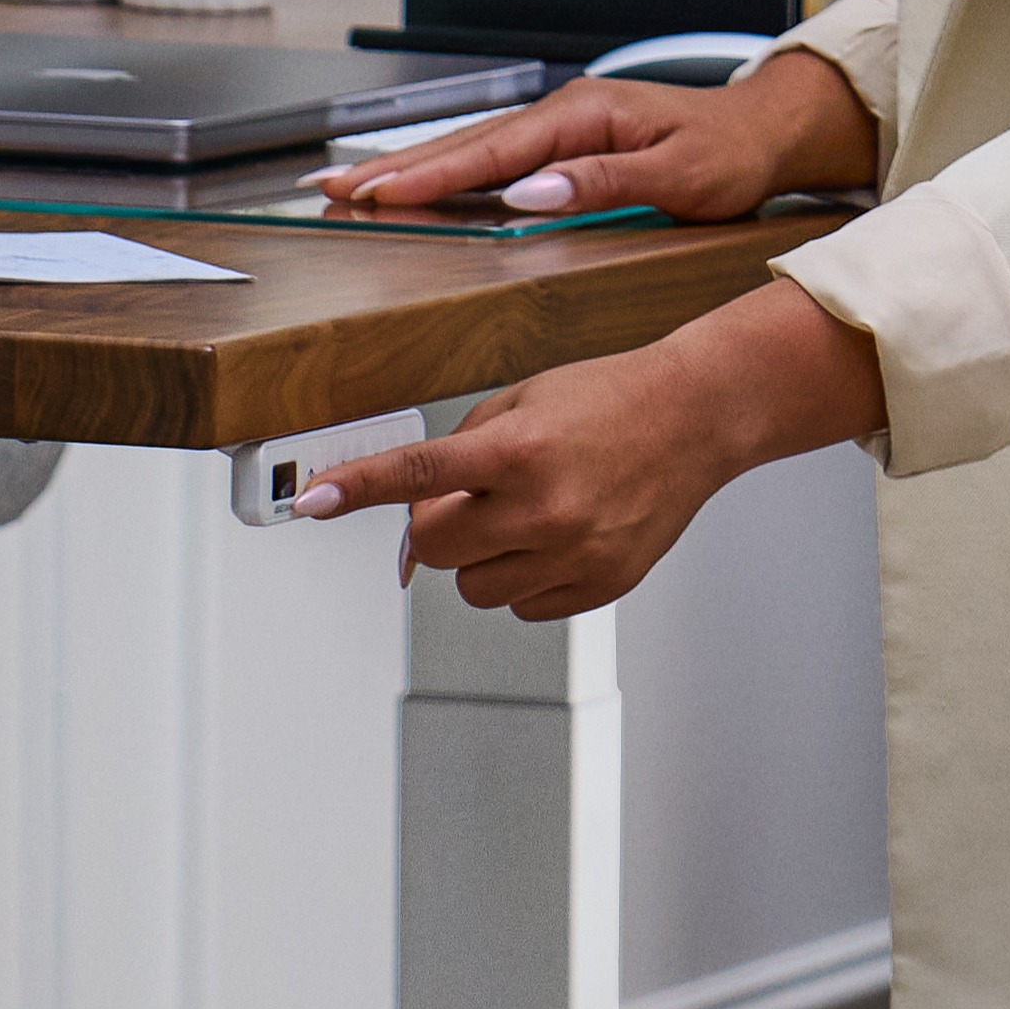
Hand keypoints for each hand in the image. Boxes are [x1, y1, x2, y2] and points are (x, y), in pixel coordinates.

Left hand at [295, 282, 886, 615]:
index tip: (314, 501)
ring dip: (482, 558)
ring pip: (475, 590)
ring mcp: (575, 554)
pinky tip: (558, 538)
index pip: (417, 477)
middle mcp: (544, 508)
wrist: (695, 418)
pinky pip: (523, 608)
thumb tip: (412, 537)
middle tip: (476, 498)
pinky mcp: (600, 586)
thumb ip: (457, 458)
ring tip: (525, 516)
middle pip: (436, 550)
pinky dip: (525, 579)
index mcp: (516, 449)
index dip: (357, 488)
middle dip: (440, 528)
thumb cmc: (608, 401)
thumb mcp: (521, 400)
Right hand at [312, 46, 880, 222]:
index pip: (493, 151)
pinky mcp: (562, 144)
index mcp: (585, 114)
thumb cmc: (729, 155)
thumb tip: (532, 194)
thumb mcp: (678, 177)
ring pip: (470, 149)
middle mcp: (564, 113)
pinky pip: (492, 158)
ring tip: (350, 185)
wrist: (762, 134)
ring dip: (409, 168)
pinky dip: (447, 172)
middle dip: (393, 167)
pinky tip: (414, 186)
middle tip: (331, 187)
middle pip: (464, 143)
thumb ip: (604, 184)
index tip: (382, 193)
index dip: (432, 176)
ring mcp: (560, 126)